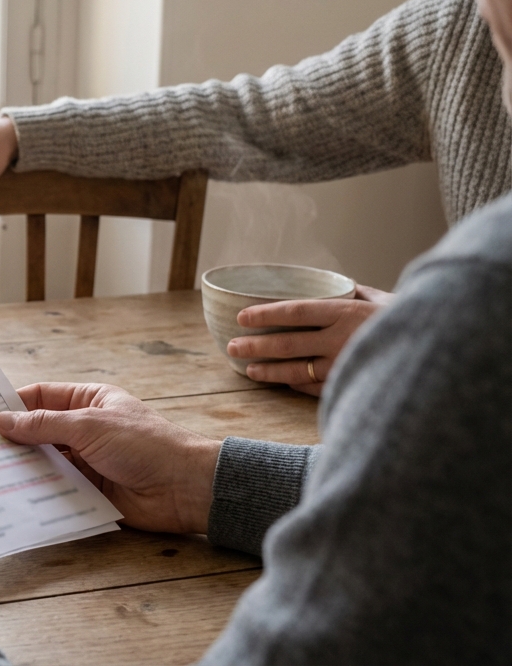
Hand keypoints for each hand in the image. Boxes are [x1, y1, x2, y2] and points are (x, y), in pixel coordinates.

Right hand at [0, 383, 220, 534]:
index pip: (40, 397)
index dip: (11, 404)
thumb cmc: (143, 444)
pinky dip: (35, 492)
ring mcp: (85, 461)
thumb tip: (3, 422)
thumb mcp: (89, 425)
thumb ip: (44, 425)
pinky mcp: (87, 491)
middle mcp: (83, 430)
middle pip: (37, 432)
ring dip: (20, 467)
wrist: (183, 488)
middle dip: (10, 440)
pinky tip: (9, 495)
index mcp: (87, 402)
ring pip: (43, 462)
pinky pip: (55, 489)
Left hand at [228, 284, 393, 395]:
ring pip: (296, 371)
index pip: (295, 311)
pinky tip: (279, 380)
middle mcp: (341, 341)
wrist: (441, 350)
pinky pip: (314, 388)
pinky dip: (294, 384)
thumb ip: (352, 293)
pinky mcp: (349, 389)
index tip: (241, 316)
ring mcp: (344, 368)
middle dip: (255, 345)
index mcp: (346, 312)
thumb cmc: (406, 319)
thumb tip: (330, 285)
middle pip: (287, 344)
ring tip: (247, 368)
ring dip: (268, 370)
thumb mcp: (380, 299)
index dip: (265, 314)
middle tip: (231, 345)